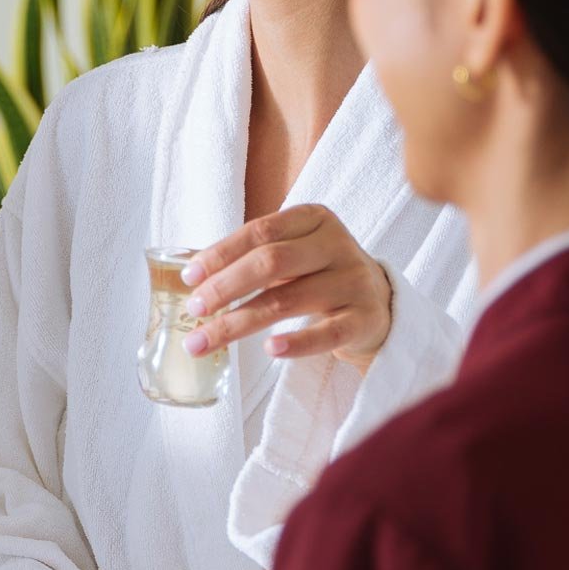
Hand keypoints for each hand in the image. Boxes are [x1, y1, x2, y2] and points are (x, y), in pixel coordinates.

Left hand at [182, 203, 394, 370]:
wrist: (378, 302)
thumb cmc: (319, 274)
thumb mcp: (292, 253)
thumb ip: (251, 257)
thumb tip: (193, 275)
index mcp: (314, 219)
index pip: (260, 231)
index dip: (221, 254)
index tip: (190, 278)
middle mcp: (336, 245)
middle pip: (272, 262)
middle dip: (225, 287)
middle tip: (194, 309)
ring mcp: (354, 281)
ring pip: (288, 301)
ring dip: (238, 324)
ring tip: (203, 341)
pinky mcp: (365, 319)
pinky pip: (328, 333)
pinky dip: (297, 343)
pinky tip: (270, 349)